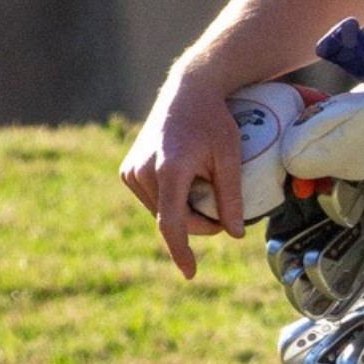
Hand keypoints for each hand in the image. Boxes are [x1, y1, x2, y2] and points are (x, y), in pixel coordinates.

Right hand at [119, 75, 242, 278]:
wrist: (189, 91)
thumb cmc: (214, 121)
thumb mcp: (230, 157)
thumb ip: (232, 198)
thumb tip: (235, 234)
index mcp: (169, 170)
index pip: (173, 224)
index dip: (182, 251)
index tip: (190, 273)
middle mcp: (143, 172)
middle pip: (173, 218)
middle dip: (198, 223)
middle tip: (223, 212)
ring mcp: (131, 171)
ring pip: (161, 212)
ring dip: (183, 212)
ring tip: (203, 183)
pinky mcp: (127, 171)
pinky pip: (152, 200)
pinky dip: (171, 200)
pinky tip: (186, 179)